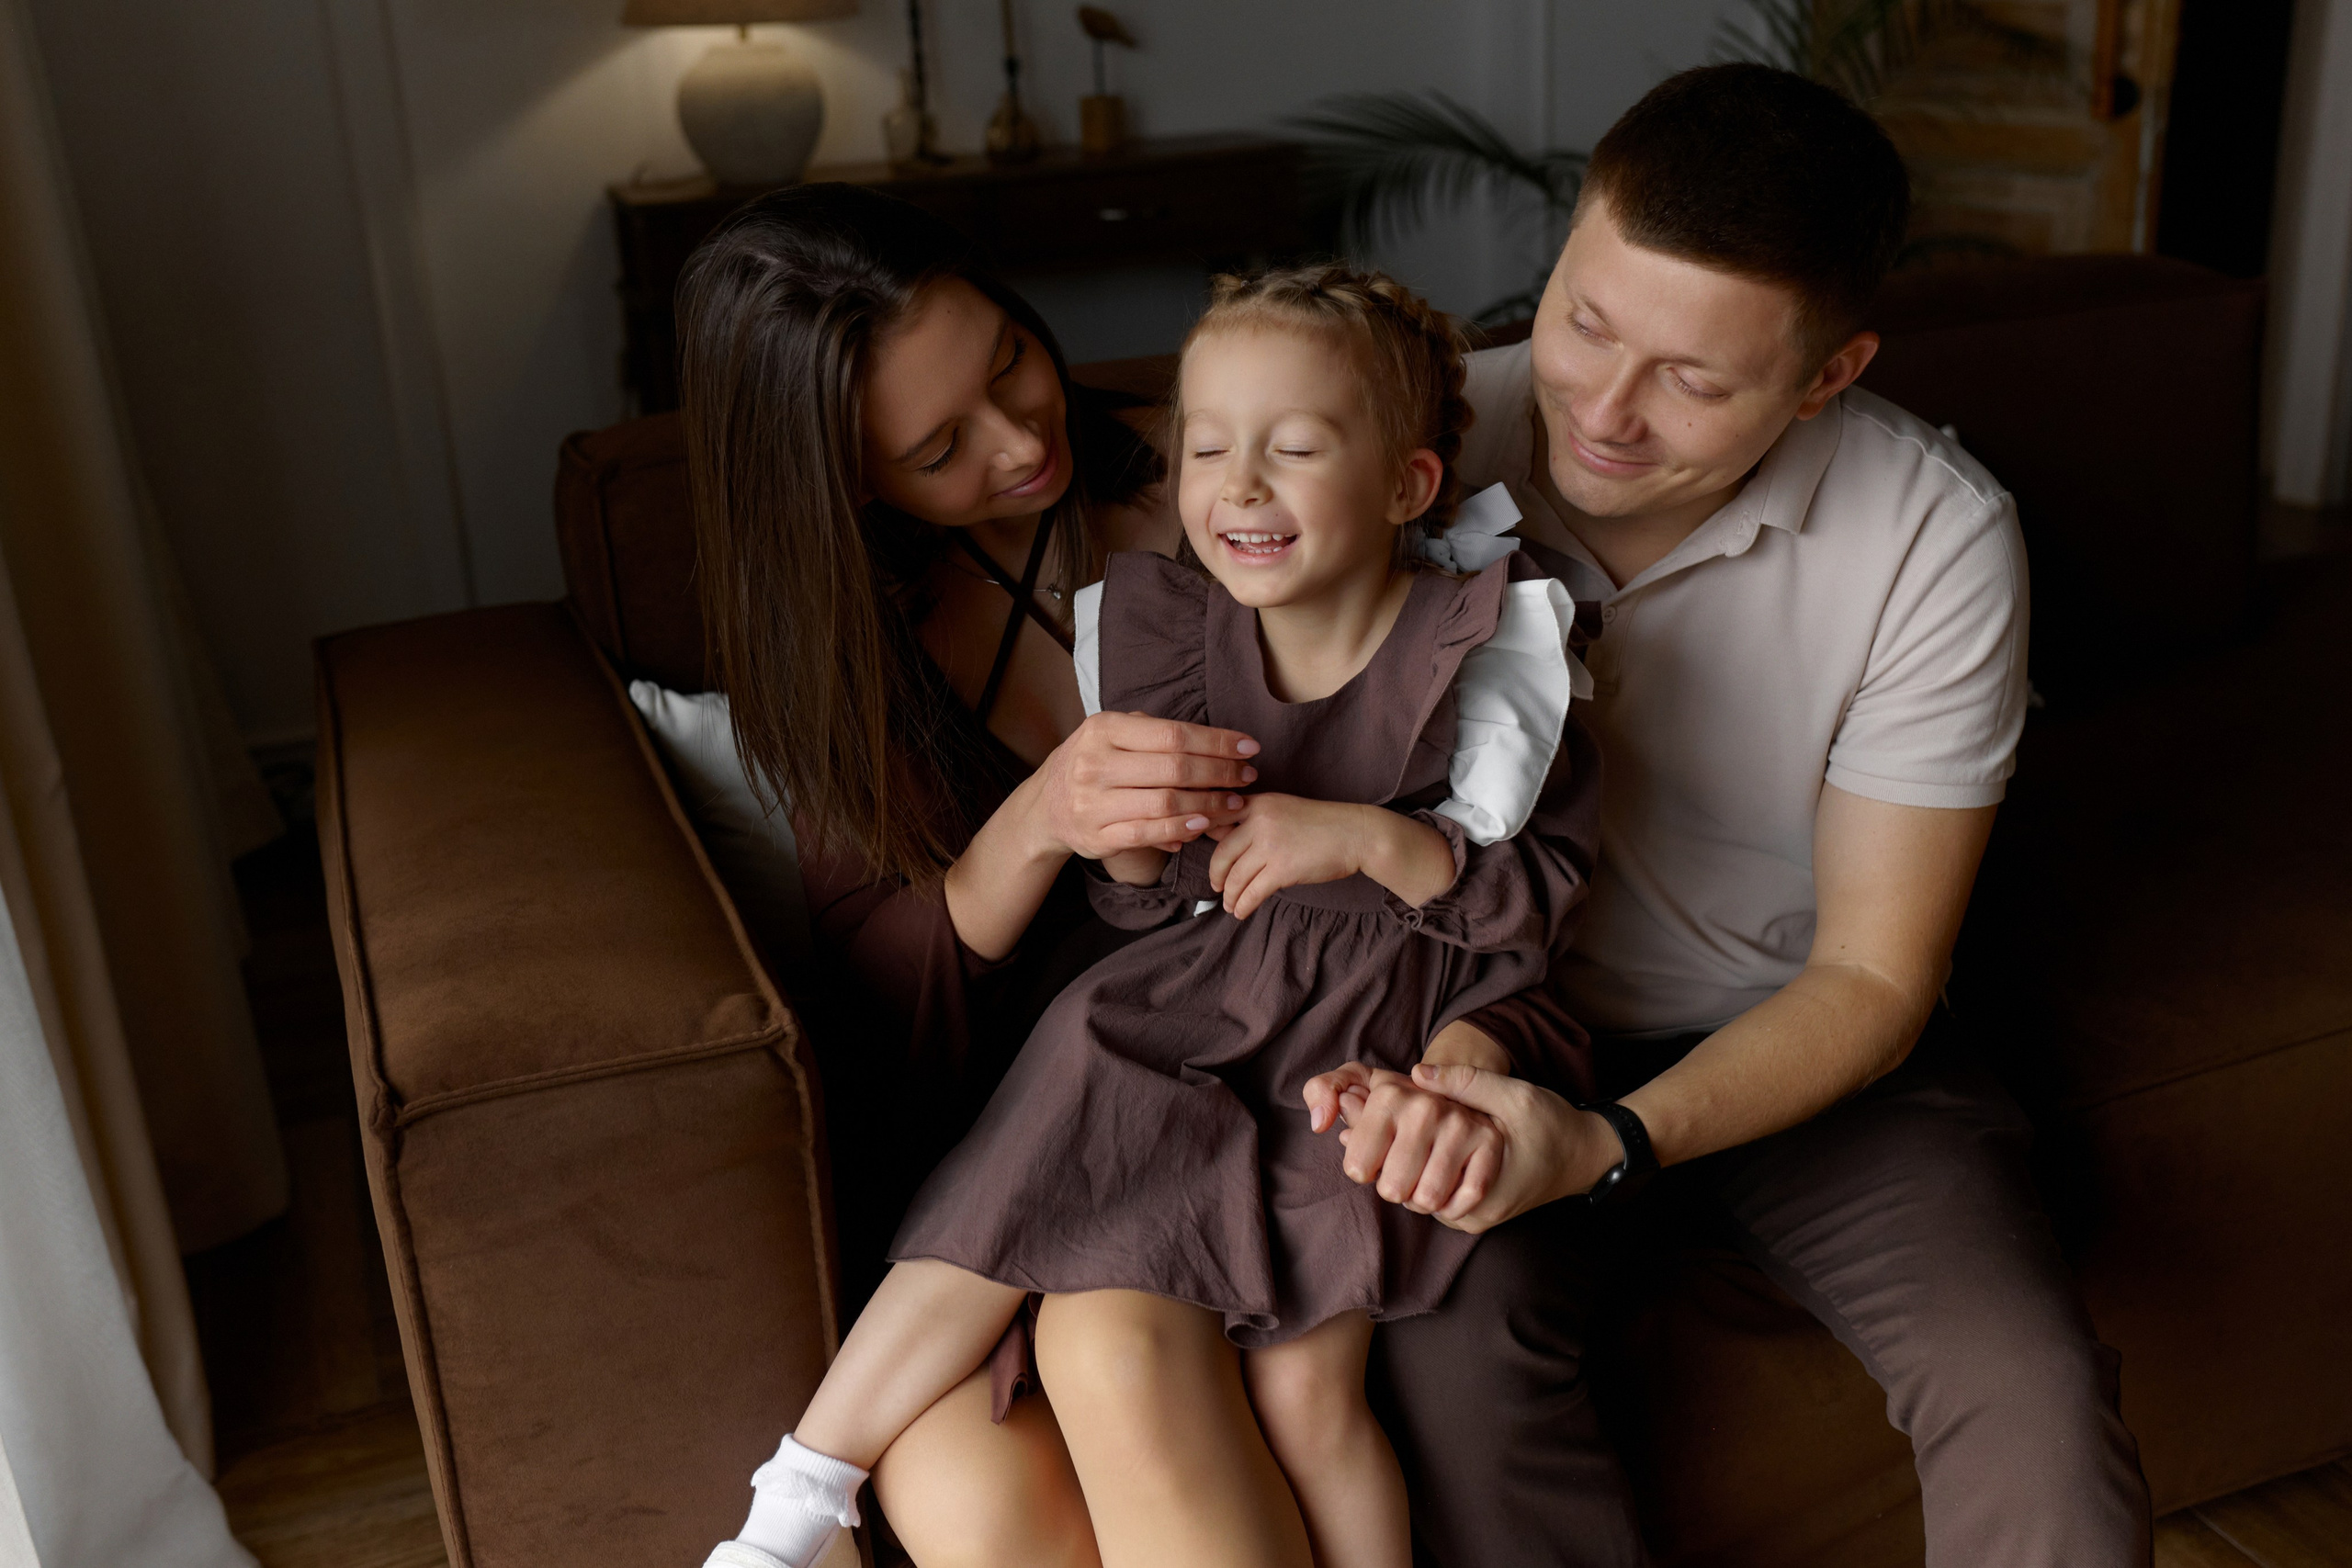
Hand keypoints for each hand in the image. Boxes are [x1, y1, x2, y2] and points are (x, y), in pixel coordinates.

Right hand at [1035, 711, 1258, 858]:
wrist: (1046, 805)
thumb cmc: (1093, 762)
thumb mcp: (1111, 735)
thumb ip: (1154, 733)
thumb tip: (1216, 746)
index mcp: (1103, 729)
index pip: (1173, 734)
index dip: (1217, 741)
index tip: (1249, 747)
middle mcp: (1095, 764)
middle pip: (1175, 768)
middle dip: (1220, 773)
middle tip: (1247, 776)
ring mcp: (1094, 802)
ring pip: (1166, 803)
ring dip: (1209, 805)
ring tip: (1234, 803)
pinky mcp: (1098, 836)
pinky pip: (1150, 833)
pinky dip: (1182, 830)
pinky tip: (1204, 825)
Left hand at [1206, 795, 1372, 917]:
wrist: (1355, 833)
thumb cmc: (1320, 823)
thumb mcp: (1282, 809)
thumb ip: (1253, 819)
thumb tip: (1219, 837)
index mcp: (1257, 803)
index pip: (1216, 819)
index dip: (1200, 837)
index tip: (1194, 852)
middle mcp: (1259, 821)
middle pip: (1221, 853)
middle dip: (1216, 874)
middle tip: (1216, 885)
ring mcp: (1270, 845)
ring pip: (1235, 877)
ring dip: (1229, 895)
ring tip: (1230, 903)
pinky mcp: (1282, 869)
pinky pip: (1252, 892)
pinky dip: (1243, 905)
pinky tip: (1240, 911)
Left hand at [1303, 1062, 1508, 1223]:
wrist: (1461, 1093)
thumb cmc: (1400, 1101)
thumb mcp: (1356, 1083)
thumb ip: (1324, 1089)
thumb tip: (1322, 1119)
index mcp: (1388, 1095)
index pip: (1357, 1168)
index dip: (1362, 1171)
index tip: (1371, 1158)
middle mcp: (1426, 1107)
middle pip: (1393, 1190)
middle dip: (1394, 1188)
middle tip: (1404, 1169)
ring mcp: (1462, 1124)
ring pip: (1428, 1200)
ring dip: (1423, 1199)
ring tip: (1425, 1174)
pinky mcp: (1490, 1143)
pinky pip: (1463, 1201)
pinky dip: (1453, 1206)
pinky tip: (1449, 1186)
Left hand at [1396, 1062, 1625, 1232]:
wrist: (1585, 1153)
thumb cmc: (1552, 1125)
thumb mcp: (1513, 1096)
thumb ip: (1466, 1083)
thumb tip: (1416, 1072)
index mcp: (1479, 1195)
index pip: (1410, 1180)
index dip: (1394, 1147)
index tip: (1385, 1117)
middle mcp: (1472, 1216)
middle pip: (1411, 1189)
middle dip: (1399, 1154)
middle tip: (1387, 1119)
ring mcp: (1473, 1217)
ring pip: (1421, 1191)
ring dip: (1412, 1161)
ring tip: (1406, 1127)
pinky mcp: (1475, 1212)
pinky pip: (1437, 1192)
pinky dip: (1428, 1168)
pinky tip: (1426, 1141)